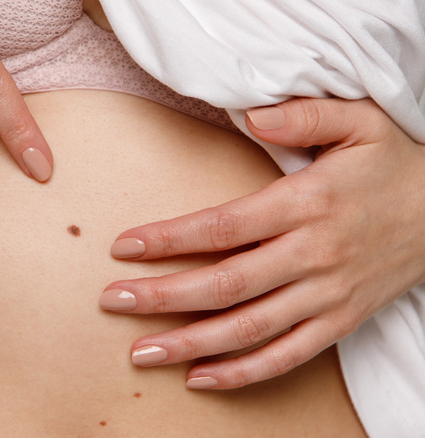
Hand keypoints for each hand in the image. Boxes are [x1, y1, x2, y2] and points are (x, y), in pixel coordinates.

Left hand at [101, 98, 424, 388]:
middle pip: (226, 285)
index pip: (224, 227)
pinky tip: (201, 378)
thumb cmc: (393, 163)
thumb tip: (253, 113)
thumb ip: (306, 113)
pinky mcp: (340, 320)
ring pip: (249, 329)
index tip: (124, 248)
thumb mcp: (361, 121)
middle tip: (112, 301)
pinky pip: (288, 356)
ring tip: (142, 352)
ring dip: (191, 344)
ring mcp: (328, 295)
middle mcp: (313, 255)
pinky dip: (244, 373)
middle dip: (163, 297)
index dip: (169, 240)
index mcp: (307, 204)